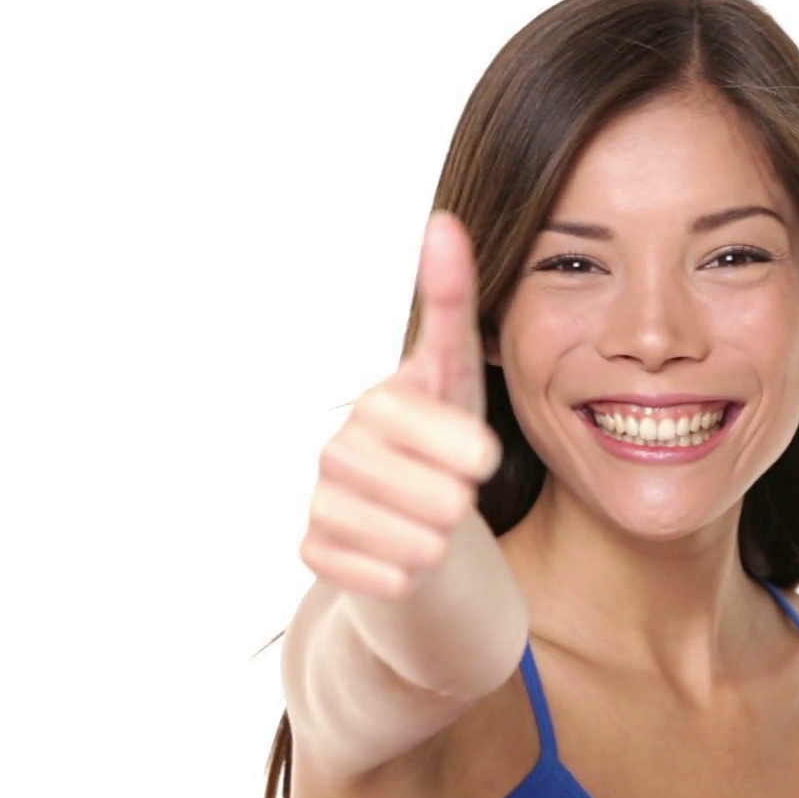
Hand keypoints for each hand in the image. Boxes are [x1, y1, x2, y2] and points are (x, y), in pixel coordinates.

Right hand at [300, 212, 500, 598]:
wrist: (424, 536)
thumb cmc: (447, 450)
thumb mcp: (462, 382)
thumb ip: (453, 308)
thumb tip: (441, 221)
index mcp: (380, 400)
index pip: (403, 414)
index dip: (450, 443)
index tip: (485, 464)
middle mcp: (339, 444)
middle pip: (418, 487)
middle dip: (454, 500)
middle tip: (460, 498)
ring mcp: (321, 498)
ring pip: (408, 539)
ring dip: (435, 541)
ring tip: (438, 528)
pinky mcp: (313, 551)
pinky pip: (378, 576)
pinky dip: (406, 576)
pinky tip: (407, 560)